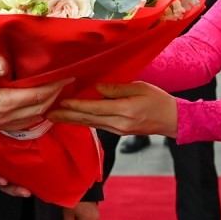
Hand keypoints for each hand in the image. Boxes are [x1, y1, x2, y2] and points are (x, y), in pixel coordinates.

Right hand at [0, 57, 68, 130]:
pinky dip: (35, 114)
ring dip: (46, 106)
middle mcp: (2, 118)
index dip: (53, 87)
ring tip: (56, 92)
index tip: (67, 77)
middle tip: (66, 82)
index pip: (35, 96)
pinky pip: (22, 122)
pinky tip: (38, 105)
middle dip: (55, 96)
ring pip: (32, 118)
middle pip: (38, 109)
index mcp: (0, 104)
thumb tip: (8, 64)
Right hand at [0, 119, 31, 196]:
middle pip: (2, 181)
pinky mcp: (10, 157)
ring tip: (30, 190)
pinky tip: (35, 175)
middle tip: (24, 192)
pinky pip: (17, 166)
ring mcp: (0, 163)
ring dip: (20, 185)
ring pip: (11, 177)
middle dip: (13, 189)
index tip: (2, 181)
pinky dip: (26, 172)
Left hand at [47, 82, 177, 137]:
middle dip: (66, 115)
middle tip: (47, 113)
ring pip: (89, 124)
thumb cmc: (159, 100)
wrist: (173, 121)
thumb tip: (98, 88)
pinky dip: (83, 121)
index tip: (61, 101)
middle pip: (87, 119)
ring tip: (54, 116)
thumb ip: (118, 89)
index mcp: (125, 111)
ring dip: (71, 119)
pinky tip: (73, 118)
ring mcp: (117, 130)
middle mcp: (118, 124)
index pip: (95, 108)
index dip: (76, 105)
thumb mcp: (140, 87)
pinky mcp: (118, 132)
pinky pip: (96, 126)